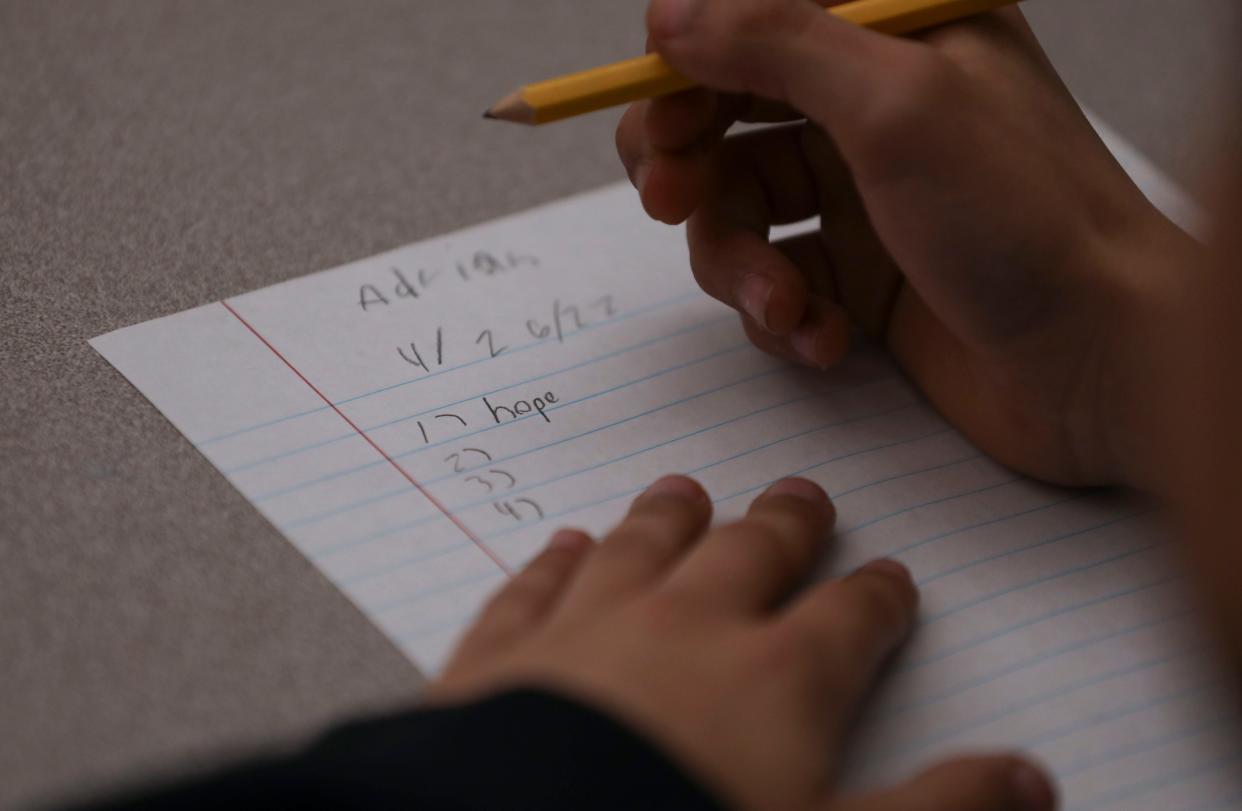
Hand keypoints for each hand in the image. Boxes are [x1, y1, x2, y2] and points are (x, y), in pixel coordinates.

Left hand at [428, 475, 1055, 810]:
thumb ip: (939, 806)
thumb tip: (1028, 779)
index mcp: (777, 680)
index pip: (849, 619)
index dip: (877, 597)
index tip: (890, 576)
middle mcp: (684, 632)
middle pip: (747, 557)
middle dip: (781, 527)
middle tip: (800, 495)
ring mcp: (585, 634)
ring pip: (638, 552)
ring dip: (667, 520)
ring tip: (686, 490)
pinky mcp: (497, 660)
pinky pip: (531, 592)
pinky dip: (552, 565)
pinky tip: (564, 545)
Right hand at [616, 0, 1200, 487]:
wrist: (1100, 363)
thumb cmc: (1024, 218)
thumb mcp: (896, 105)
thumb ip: (774, 43)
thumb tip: (668, 16)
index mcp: (895, 34)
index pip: (754, 23)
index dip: (689, 66)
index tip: (661, 118)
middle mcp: (873, 107)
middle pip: (726, 117)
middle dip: (689, 167)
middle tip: (670, 201)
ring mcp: (864, 195)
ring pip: (738, 210)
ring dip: (738, 264)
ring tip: (783, 304)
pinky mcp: (859, 277)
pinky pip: (774, 280)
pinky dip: (782, 314)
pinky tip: (823, 338)